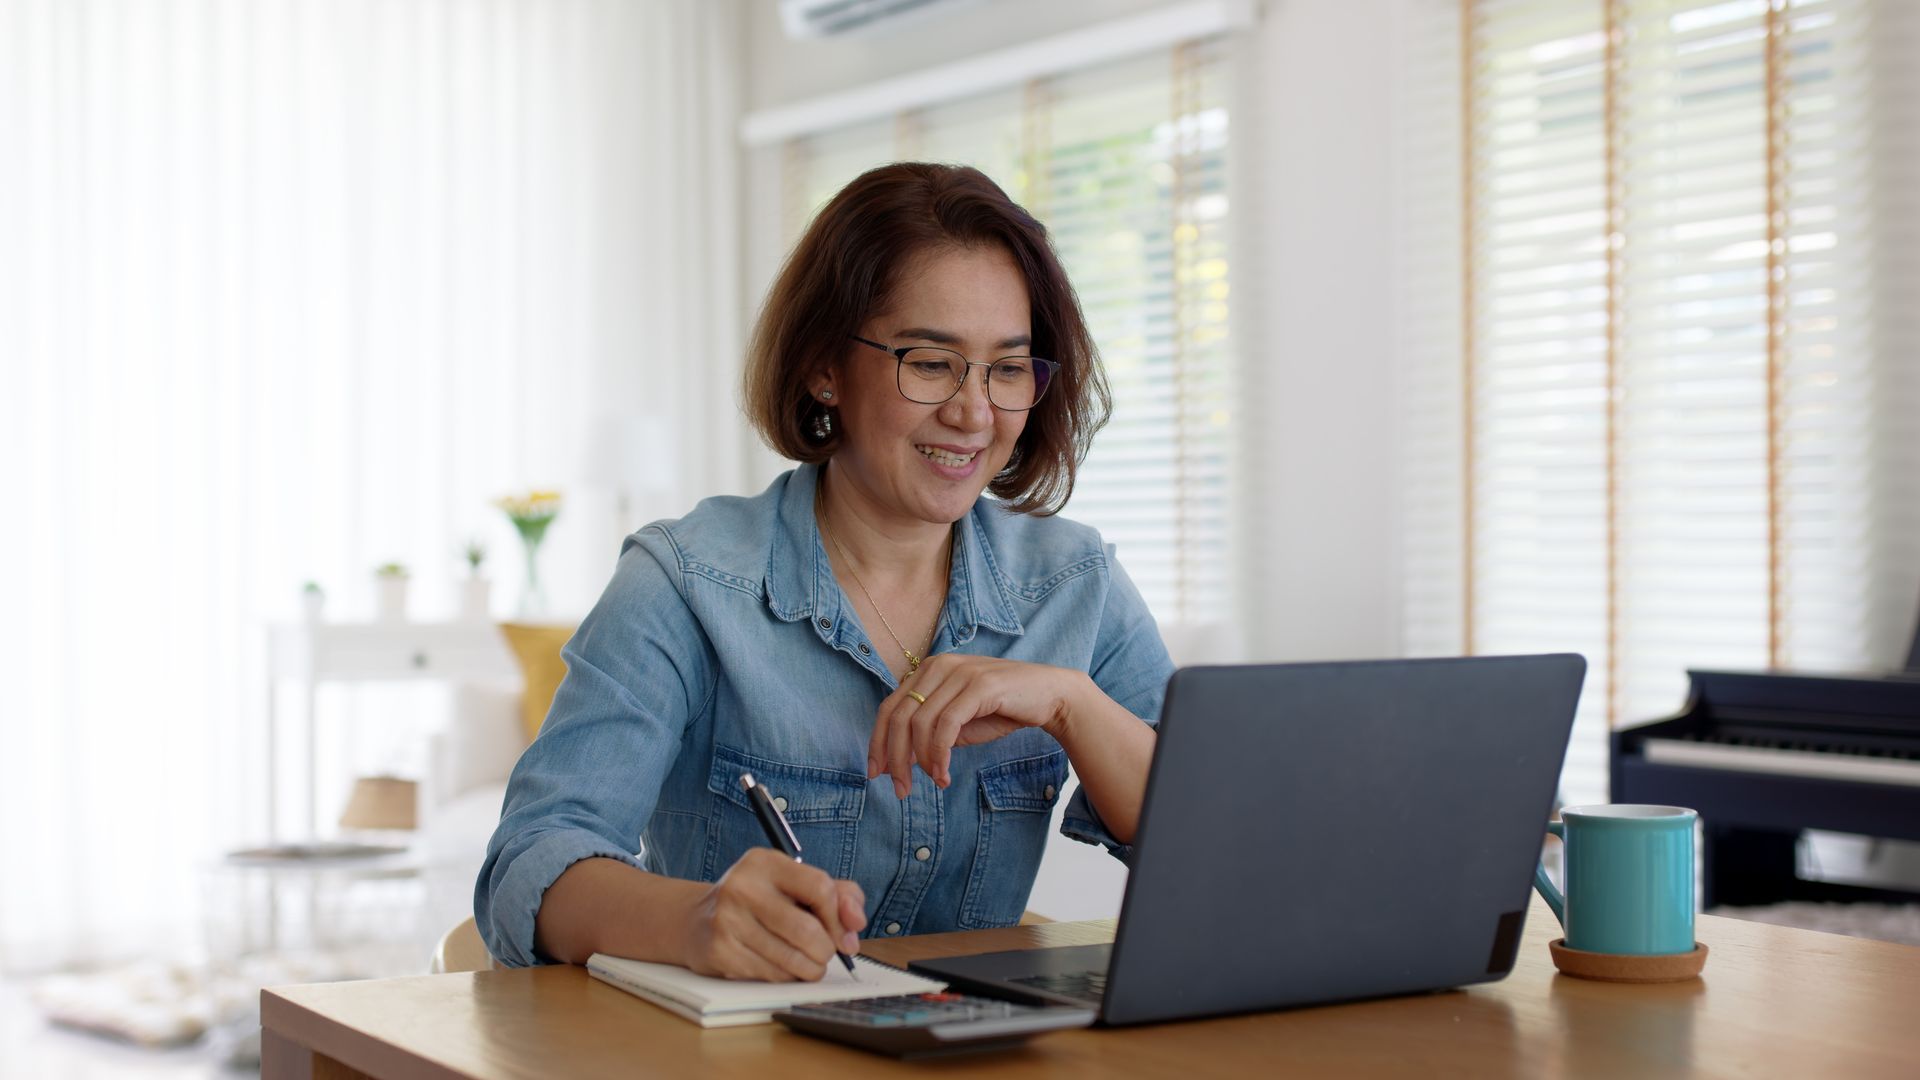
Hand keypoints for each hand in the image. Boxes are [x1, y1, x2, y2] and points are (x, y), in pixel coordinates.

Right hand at [678, 848, 866, 980]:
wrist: (697, 920)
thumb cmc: (760, 902)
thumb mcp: (795, 884)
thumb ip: (839, 894)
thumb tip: (856, 923)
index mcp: (765, 862)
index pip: (820, 888)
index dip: (840, 918)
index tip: (844, 934)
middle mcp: (743, 886)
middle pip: (807, 930)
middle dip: (826, 950)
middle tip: (825, 953)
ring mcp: (727, 920)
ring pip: (791, 958)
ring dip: (810, 968)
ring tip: (808, 963)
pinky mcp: (720, 951)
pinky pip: (771, 975)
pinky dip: (786, 976)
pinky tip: (780, 965)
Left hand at [868, 654, 1091, 797]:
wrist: (1049, 695)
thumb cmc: (1002, 709)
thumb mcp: (957, 722)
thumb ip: (929, 732)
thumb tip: (900, 760)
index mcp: (928, 670)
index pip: (889, 708)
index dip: (877, 742)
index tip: (876, 773)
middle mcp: (939, 666)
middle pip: (899, 717)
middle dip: (894, 758)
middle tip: (900, 789)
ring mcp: (959, 673)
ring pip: (920, 723)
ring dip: (921, 761)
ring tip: (934, 782)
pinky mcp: (978, 686)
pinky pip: (946, 725)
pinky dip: (939, 755)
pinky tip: (944, 774)